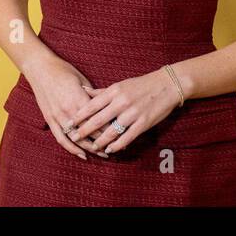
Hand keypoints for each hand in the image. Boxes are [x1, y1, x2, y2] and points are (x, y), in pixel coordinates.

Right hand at [23, 53, 112, 159]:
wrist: (40, 68)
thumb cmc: (63, 70)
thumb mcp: (82, 79)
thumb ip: (93, 95)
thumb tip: (107, 106)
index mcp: (79, 99)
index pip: (99, 119)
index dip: (111, 128)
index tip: (122, 134)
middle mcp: (68, 110)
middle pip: (90, 132)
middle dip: (104, 141)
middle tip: (117, 147)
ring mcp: (57, 116)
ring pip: (77, 138)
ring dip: (91, 148)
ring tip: (103, 154)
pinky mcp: (49, 119)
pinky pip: (61, 138)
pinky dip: (72, 149)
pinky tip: (82, 155)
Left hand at [66, 68, 182, 154]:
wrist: (167, 85)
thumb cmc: (141, 85)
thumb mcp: (120, 85)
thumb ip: (101, 92)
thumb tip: (83, 90)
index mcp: (114, 91)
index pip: (91, 105)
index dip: (78, 116)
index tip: (68, 123)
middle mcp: (121, 102)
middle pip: (98, 120)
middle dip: (84, 130)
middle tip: (73, 137)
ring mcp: (132, 114)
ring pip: (111, 131)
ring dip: (100, 141)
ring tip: (92, 147)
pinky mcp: (143, 123)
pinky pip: (127, 137)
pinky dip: (117, 145)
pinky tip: (110, 150)